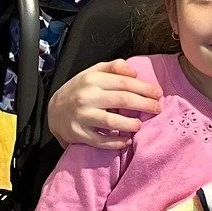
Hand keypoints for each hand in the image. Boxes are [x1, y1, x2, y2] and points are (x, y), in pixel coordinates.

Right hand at [47, 59, 163, 148]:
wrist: (53, 111)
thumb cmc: (79, 90)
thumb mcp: (92, 73)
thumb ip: (113, 68)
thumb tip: (134, 72)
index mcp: (92, 80)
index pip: (124, 82)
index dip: (144, 88)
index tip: (158, 93)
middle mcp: (87, 97)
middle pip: (122, 100)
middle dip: (144, 104)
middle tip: (157, 108)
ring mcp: (82, 116)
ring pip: (112, 121)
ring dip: (131, 124)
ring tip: (140, 125)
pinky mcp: (79, 134)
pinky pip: (101, 141)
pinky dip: (116, 142)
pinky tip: (127, 140)